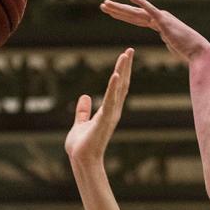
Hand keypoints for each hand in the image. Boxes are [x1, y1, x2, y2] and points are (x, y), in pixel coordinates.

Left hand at [64, 47, 132, 162]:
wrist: (81, 160)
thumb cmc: (81, 146)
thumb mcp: (80, 123)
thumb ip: (83, 111)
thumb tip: (84, 97)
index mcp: (108, 111)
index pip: (117, 87)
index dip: (121, 71)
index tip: (124, 56)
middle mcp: (113, 111)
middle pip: (122, 84)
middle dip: (125, 66)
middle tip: (130, 49)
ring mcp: (110, 115)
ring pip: (118, 89)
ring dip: (122, 71)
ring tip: (125, 55)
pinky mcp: (104, 120)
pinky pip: (110, 100)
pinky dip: (113, 87)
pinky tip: (116, 74)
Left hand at [100, 0, 209, 63]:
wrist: (197, 50)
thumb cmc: (186, 49)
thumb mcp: (171, 44)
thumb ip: (166, 38)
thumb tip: (165, 37)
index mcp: (157, 23)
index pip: (135, 19)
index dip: (122, 15)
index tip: (110, 13)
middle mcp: (157, 18)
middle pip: (132, 14)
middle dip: (116, 10)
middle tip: (102, 5)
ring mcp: (160, 18)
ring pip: (136, 13)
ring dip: (120, 8)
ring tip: (106, 4)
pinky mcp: (164, 21)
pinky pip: (151, 10)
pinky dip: (142, 3)